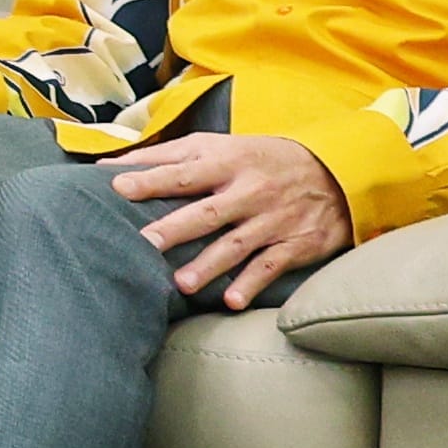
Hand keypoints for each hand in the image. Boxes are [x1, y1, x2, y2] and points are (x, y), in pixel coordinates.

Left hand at [106, 133, 352, 309]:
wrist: (337, 170)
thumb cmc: (260, 159)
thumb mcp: (219, 146)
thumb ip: (166, 157)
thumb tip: (110, 165)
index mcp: (226, 162)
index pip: (183, 172)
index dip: (151, 179)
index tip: (118, 187)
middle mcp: (249, 190)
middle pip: (208, 211)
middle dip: (176, 228)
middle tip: (146, 242)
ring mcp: (272, 219)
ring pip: (237, 243)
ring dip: (209, 264)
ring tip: (181, 283)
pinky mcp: (294, 243)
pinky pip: (271, 266)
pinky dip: (252, 284)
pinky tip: (231, 300)